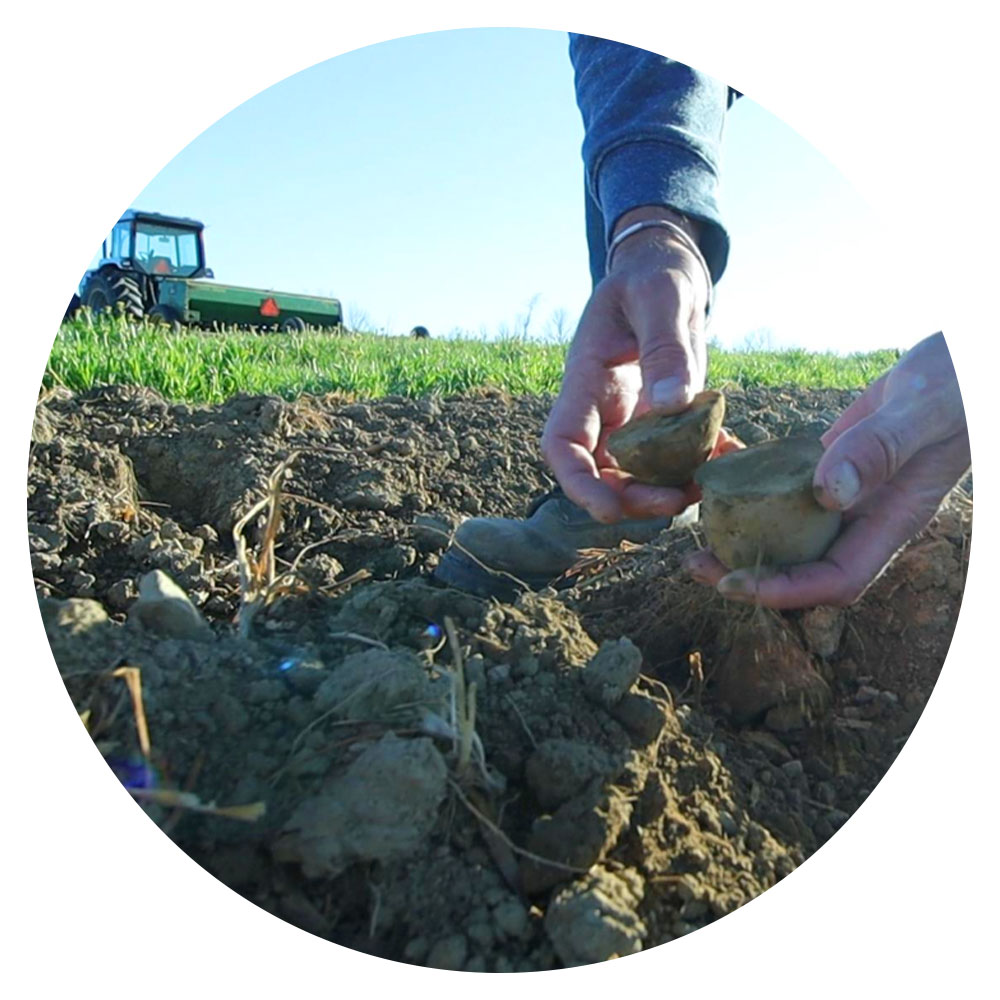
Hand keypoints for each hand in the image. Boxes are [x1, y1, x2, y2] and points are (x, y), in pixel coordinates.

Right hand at [541, 207, 714, 522]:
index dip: (578, 483)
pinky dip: (702, 464)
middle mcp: (605, 409)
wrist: (666, 272)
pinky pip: (678, 453)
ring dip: (667, 489)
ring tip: (706, 486)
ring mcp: (636, 416)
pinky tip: (730, 458)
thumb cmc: (652, 277)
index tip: (609, 508)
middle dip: (631, 498)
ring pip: (639, 472)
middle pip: (602, 472)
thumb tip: (674, 404)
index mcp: (586, 381)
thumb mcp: (660, 299)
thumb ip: (665, 348)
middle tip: (676, 500)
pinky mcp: (668, 417)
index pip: (564, 444)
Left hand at [686, 332, 970, 607]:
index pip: (836, 579)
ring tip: (694, 523)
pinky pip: (785, 482)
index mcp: (892, 519)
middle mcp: (865, 514)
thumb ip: (881, 449)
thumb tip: (827, 495)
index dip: (785, 590)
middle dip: (749, 572)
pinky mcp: (832, 459)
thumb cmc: (961, 381)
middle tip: (693, 561)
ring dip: (742, 531)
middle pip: (802, 564)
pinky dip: (750, 481)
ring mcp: (847, 488)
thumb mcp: (925, 410)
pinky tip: (715, 468)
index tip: (734, 582)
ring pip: (788, 526)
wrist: (968, 354)